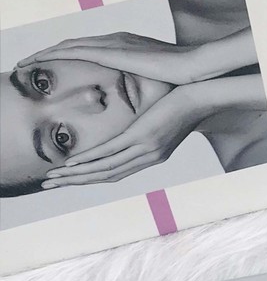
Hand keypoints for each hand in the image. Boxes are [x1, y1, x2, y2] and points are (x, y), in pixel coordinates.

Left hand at [17, 32, 199, 85]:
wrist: (194, 73)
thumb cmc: (182, 85)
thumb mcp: (156, 92)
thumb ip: (142, 96)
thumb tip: (138, 113)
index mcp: (125, 52)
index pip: (89, 54)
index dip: (68, 59)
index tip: (51, 71)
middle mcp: (114, 43)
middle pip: (72, 47)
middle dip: (47, 56)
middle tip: (23, 64)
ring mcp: (112, 45)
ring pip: (67, 46)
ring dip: (42, 54)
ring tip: (21, 63)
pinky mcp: (111, 50)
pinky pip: (73, 50)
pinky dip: (52, 54)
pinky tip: (34, 59)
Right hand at [41, 86, 203, 187]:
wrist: (202, 97)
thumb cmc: (182, 102)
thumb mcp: (160, 118)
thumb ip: (143, 125)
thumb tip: (131, 120)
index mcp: (150, 155)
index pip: (115, 172)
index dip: (89, 177)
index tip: (67, 179)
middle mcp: (147, 158)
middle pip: (105, 176)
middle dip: (76, 181)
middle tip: (49, 184)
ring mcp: (144, 149)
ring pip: (105, 168)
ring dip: (77, 175)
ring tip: (54, 178)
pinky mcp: (143, 137)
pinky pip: (112, 151)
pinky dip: (91, 159)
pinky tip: (72, 163)